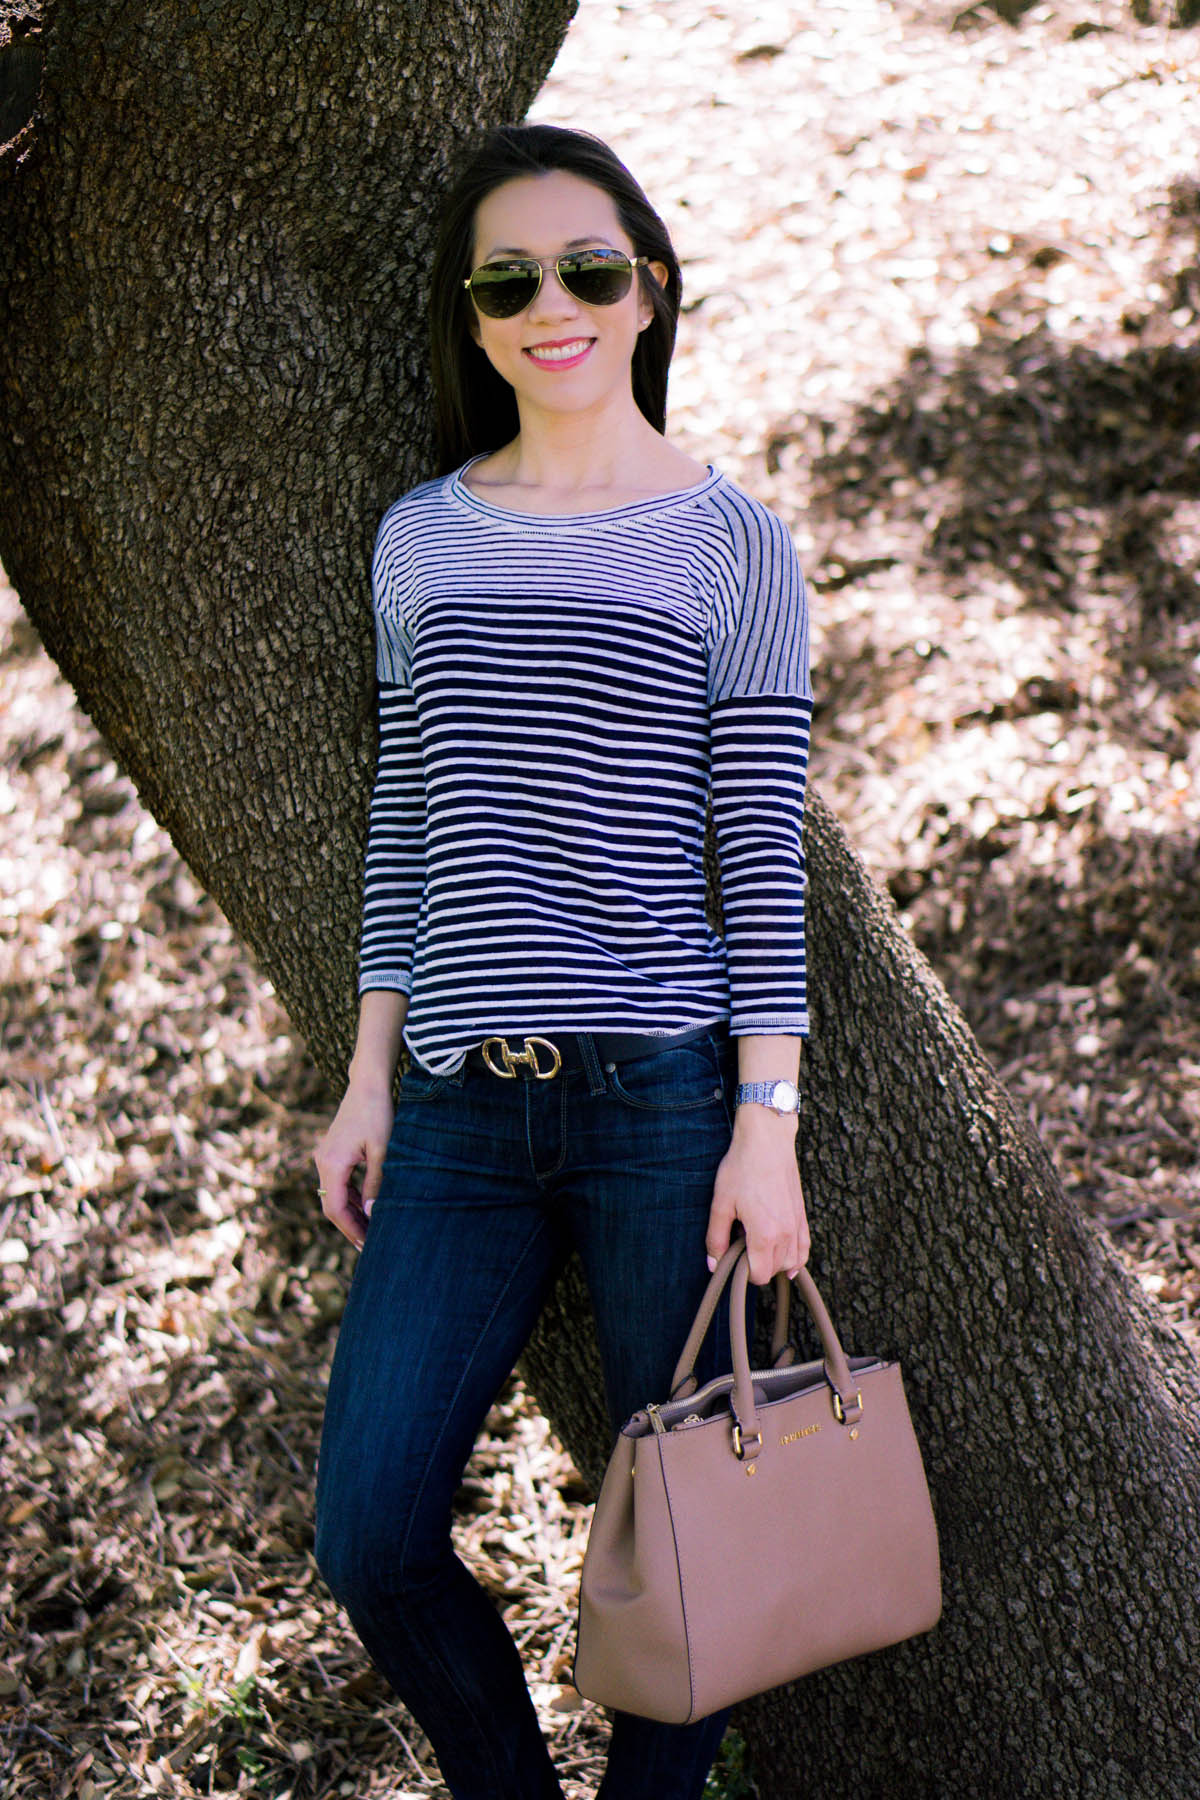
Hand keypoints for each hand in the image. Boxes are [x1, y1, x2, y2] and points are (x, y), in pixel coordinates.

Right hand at [313, 1079, 394, 1248]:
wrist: (367, 1086)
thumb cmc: (377, 1114)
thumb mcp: (381, 1151)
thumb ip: (375, 1184)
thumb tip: (371, 1214)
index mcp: (332, 1163)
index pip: (335, 1208)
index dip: (350, 1228)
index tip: (365, 1245)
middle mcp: (322, 1161)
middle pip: (331, 1205)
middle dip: (349, 1226)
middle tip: (368, 1246)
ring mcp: (324, 1157)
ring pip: (333, 1195)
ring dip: (350, 1213)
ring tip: (370, 1230)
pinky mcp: (331, 1152)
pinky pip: (337, 1183)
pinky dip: (350, 1197)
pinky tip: (365, 1207)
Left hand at [705, 1108, 808, 1284]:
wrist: (767, 1139)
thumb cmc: (741, 1168)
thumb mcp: (720, 1204)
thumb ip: (716, 1238)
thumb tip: (713, 1265)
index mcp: (765, 1235)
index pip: (759, 1276)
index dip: (743, 1272)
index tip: (732, 1255)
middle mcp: (786, 1234)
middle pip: (775, 1271)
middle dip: (757, 1265)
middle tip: (740, 1242)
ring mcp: (797, 1224)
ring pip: (792, 1263)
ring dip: (775, 1262)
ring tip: (757, 1242)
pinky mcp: (802, 1215)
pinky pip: (805, 1248)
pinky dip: (796, 1258)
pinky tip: (786, 1259)